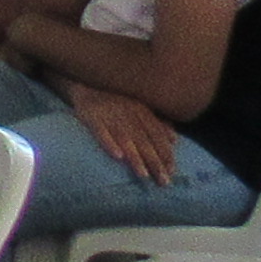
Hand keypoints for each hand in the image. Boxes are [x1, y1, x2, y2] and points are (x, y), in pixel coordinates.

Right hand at [66, 80, 180, 184]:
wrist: (85, 80)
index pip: (157, 135)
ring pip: (126, 139)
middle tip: (163, 182)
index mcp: (142, 110)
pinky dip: (109, 143)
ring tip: (143, 175)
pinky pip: (101, 131)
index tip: (172, 171)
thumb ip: (157, 122)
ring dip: (135, 157)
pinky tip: (117, 157)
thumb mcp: (139, 106)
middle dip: (155, 162)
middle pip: (145, 141)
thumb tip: (175, 140)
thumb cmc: (116, 97)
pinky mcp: (91, 116)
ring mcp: (110, 114)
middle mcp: (128, 113)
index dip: (165, 153)